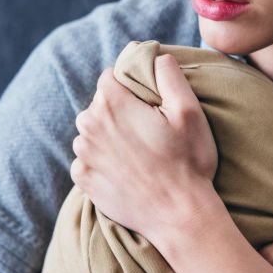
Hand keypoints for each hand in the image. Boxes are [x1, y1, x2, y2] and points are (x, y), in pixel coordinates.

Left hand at [70, 54, 218, 242]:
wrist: (178, 217)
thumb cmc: (188, 162)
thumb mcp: (189, 111)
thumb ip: (169, 74)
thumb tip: (156, 55)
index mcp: (112, 104)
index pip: (109, 77)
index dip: (129, 86)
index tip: (147, 103)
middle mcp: (89, 126)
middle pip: (99, 104)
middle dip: (118, 110)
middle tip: (147, 131)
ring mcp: (83, 154)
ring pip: (91, 131)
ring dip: (108, 136)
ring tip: (138, 153)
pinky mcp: (83, 179)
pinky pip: (86, 159)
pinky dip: (101, 161)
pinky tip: (126, 171)